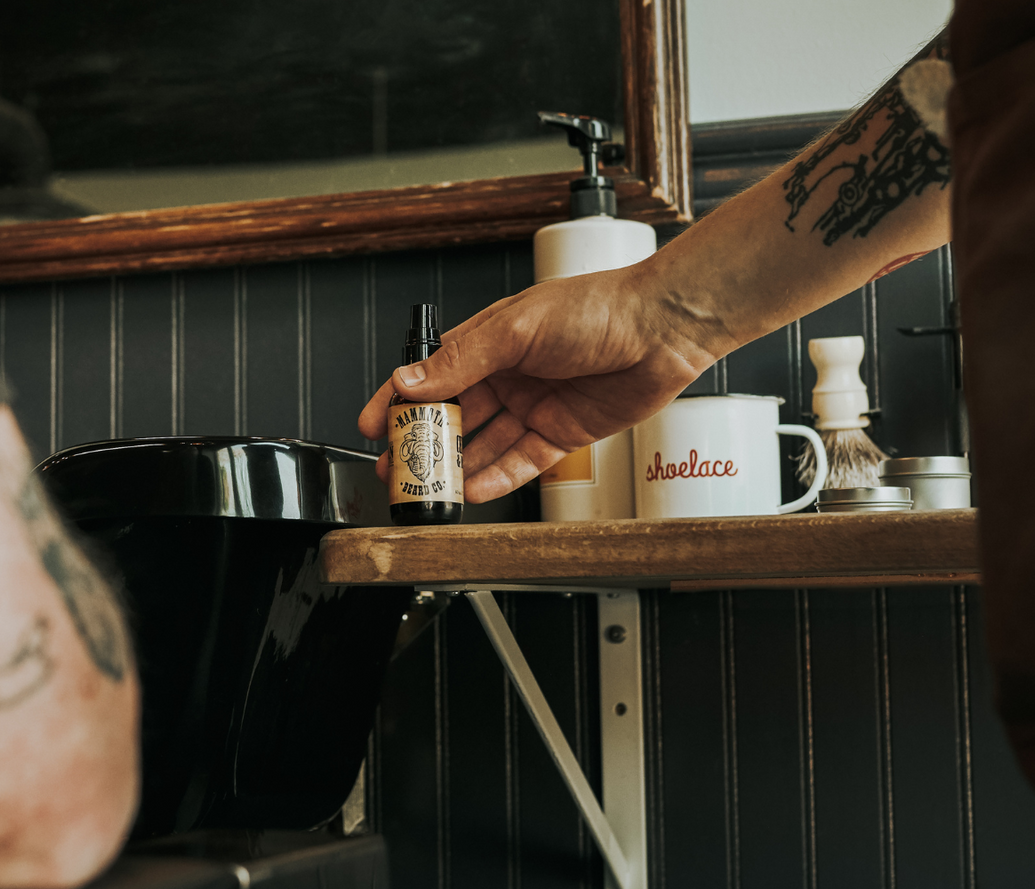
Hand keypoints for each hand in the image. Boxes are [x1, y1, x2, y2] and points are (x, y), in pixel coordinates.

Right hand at [357, 264, 721, 501]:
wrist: (661, 329)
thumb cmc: (599, 308)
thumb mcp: (517, 329)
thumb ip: (462, 361)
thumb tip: (409, 381)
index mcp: (490, 340)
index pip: (432, 375)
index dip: (400, 401)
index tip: (373, 425)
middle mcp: (510, 374)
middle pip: (456, 416)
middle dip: (424, 444)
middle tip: (396, 470)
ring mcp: (536, 404)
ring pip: (485, 444)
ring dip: (457, 467)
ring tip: (429, 490)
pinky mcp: (563, 432)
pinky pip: (522, 461)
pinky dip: (496, 477)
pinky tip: (472, 490)